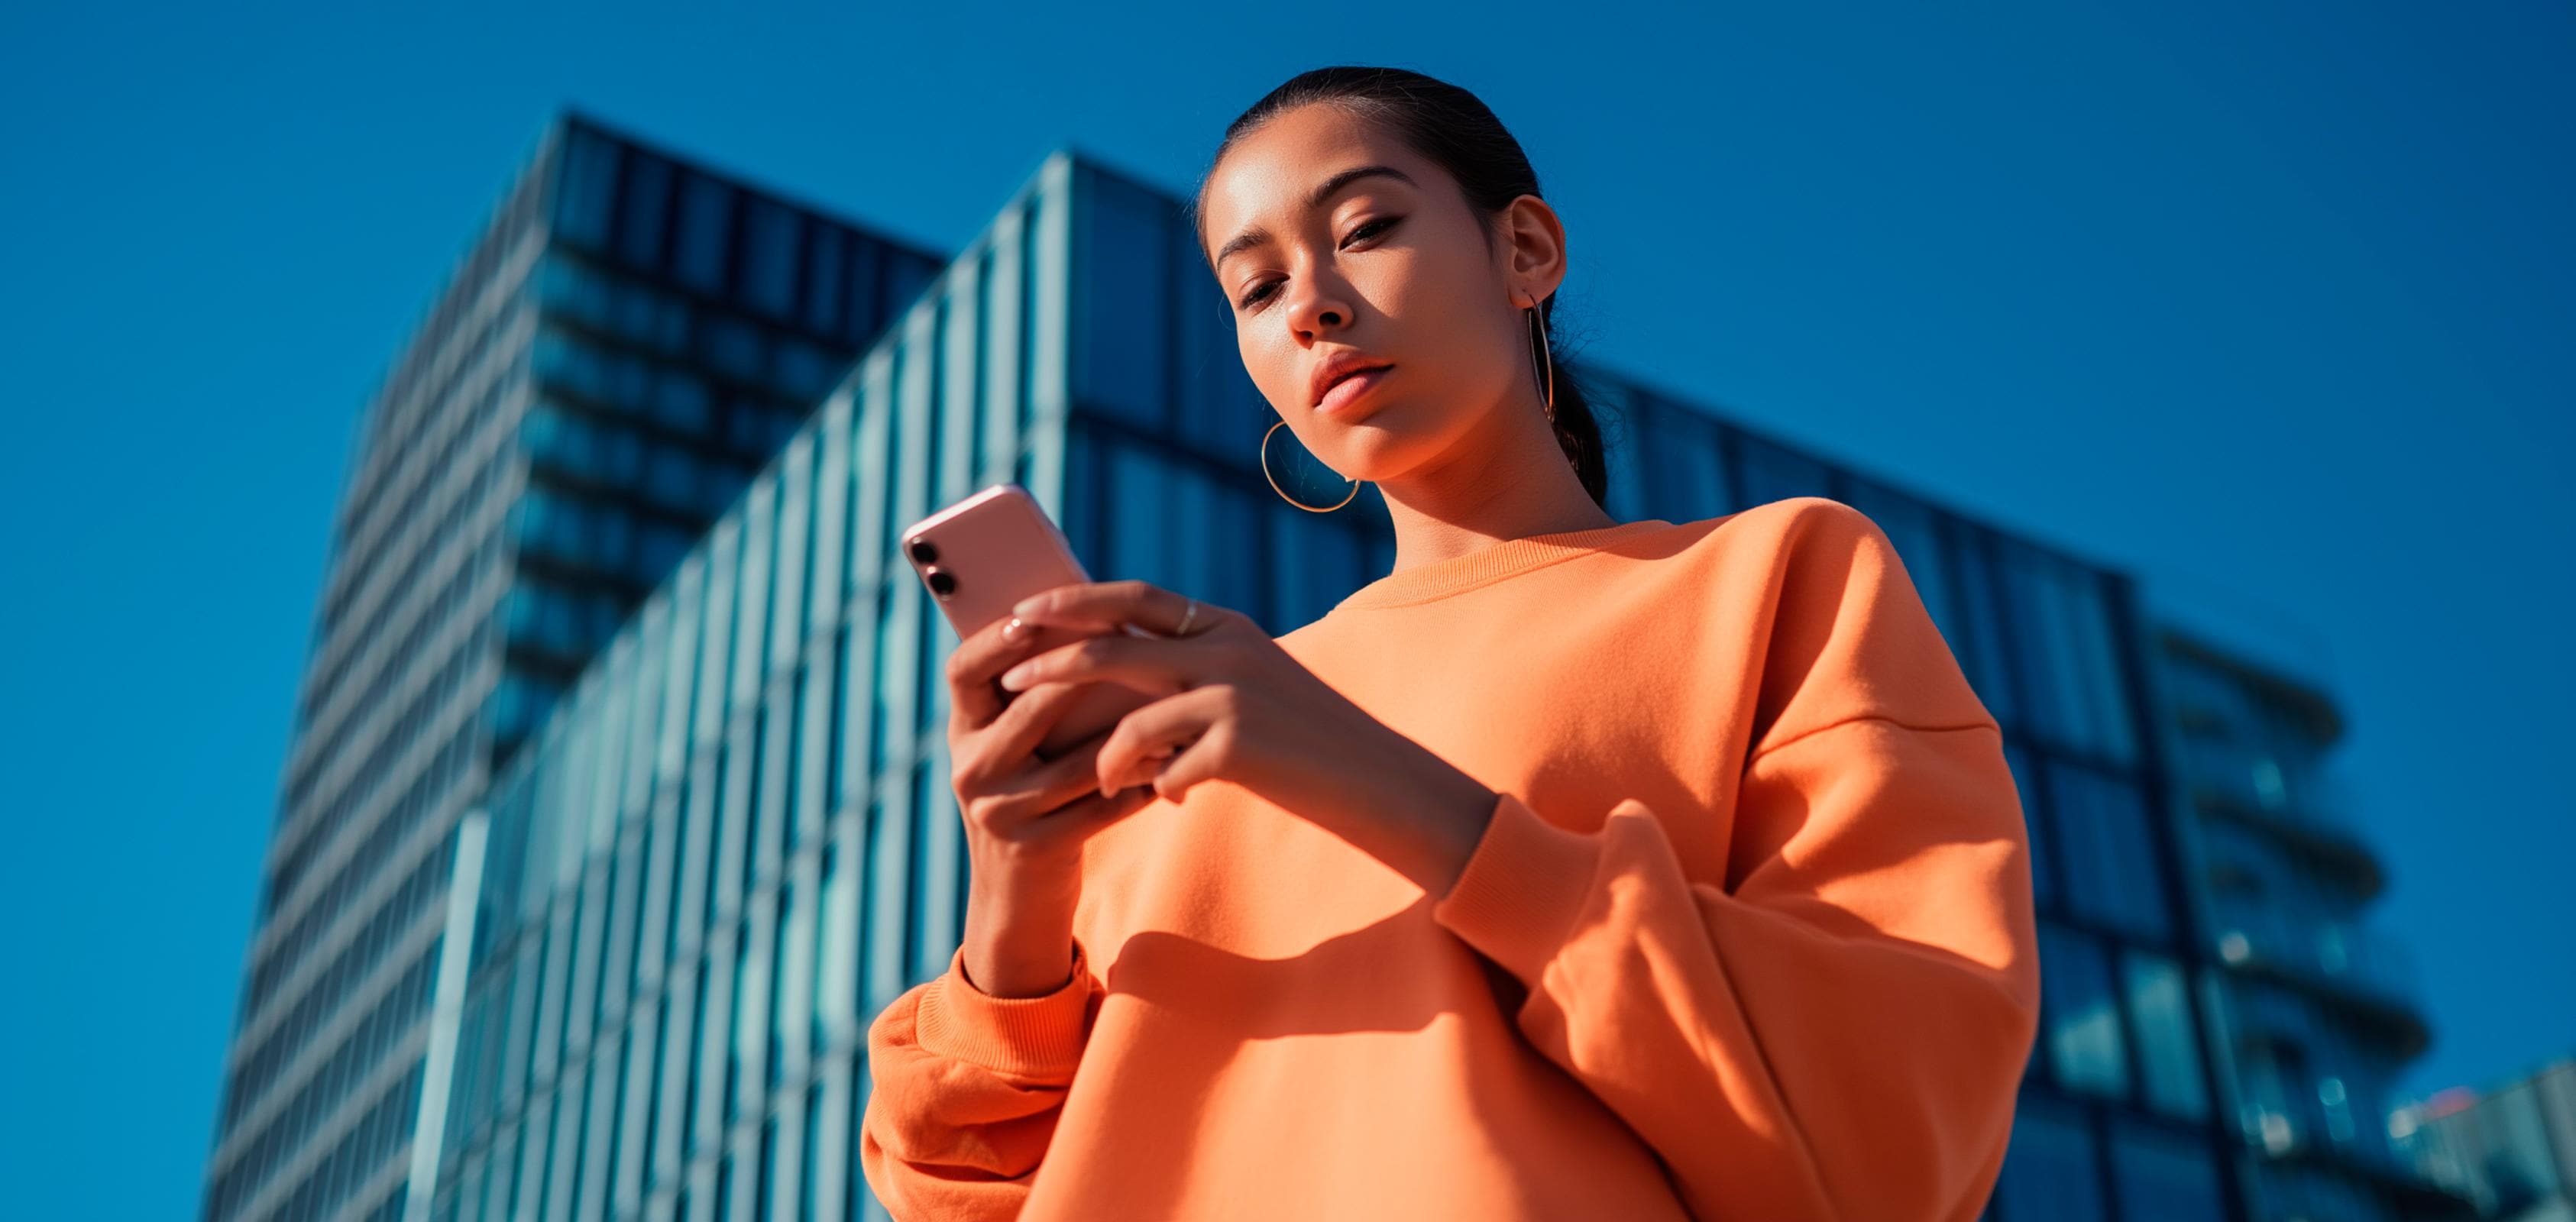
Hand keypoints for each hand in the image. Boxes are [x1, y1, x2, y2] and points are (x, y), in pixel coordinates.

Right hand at [942, 601, 1157, 995]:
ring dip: (1134, 732)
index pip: (963, 671)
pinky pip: (1103, 805)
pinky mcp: (1037, 849)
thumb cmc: (1030, 795)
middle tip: (1136, 646)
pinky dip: (1143, 782)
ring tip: (1176, 704)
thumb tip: (1089, 618)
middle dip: (1087, 677)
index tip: (1033, 611)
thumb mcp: (1013, 748)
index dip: (995, 639)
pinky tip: (1174, 765)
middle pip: (1032, 709)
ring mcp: (1001, 813)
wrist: (1017, 895)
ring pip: (1081, 759)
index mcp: (963, 733)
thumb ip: (1032, 697)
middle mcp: (972, 770)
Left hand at [999, 580, 1501, 893]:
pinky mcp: (1239, 744)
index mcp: (1227, 626)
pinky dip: (1159, 788)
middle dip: (1055, 654)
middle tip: (1009, 669)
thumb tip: (1125, 699)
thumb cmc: (1310, 744)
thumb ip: (1195, 680)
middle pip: (1117, 641)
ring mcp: (1234, 693)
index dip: (1076, 601)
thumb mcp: (1255, 692)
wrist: (1380, 782)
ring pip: (1132, 714)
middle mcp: (1226, 647)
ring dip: (1102, 751)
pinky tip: (1175, 800)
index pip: (1136, 598)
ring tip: (1090, 777)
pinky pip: (1163, 768)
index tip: (1025, 610)